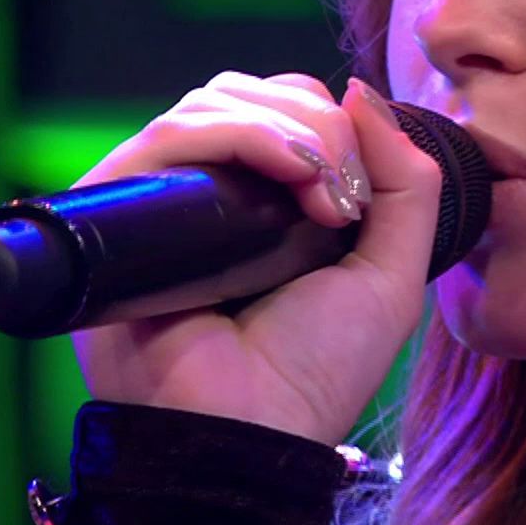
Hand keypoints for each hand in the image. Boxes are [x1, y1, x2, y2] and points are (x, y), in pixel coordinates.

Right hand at [69, 70, 442, 445]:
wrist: (247, 433)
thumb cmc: (314, 371)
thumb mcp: (390, 275)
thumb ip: (406, 183)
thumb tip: (360, 90)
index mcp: (263, 206)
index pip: (286, 109)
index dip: (331, 127)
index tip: (358, 197)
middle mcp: (207, 195)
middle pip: (251, 93)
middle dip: (315, 126)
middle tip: (342, 198)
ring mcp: (161, 197)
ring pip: (215, 103)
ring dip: (288, 131)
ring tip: (319, 197)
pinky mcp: (119, 204)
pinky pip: (172, 133)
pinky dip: (241, 132)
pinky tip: (288, 171)